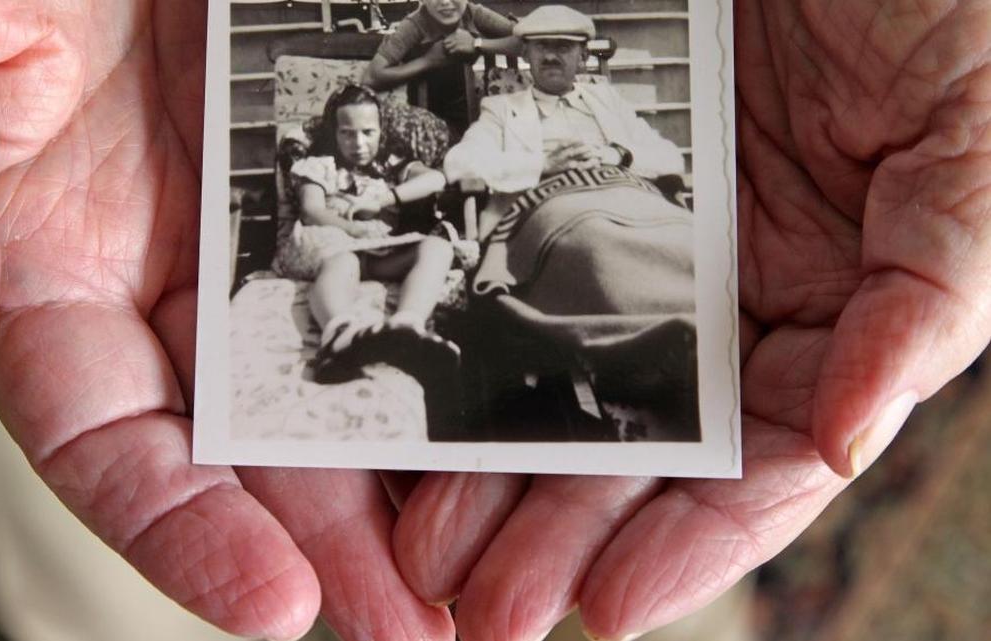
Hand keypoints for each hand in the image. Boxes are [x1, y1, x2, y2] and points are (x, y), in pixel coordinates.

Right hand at [0, 3, 451, 640]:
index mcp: (42, 273)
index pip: (109, 446)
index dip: (182, 534)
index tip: (275, 606)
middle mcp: (152, 272)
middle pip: (243, 440)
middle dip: (326, 542)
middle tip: (417, 628)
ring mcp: (241, 227)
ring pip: (329, 371)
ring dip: (398, 469)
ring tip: (484, 557)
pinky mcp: (315, 170)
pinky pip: (386, 263)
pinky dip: (433, 332)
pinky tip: (495, 398)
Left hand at [389, 2, 990, 639]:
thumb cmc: (936, 11)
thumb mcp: (973, 145)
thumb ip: (932, 293)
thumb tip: (851, 432)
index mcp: (841, 318)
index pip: (765, 465)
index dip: (694, 542)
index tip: (611, 604)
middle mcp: (740, 305)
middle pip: (648, 449)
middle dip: (568, 534)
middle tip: (483, 605)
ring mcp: (661, 254)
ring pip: (575, 386)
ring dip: (507, 475)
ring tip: (431, 548)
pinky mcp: (597, 197)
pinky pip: (530, 288)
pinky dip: (491, 355)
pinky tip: (436, 419)